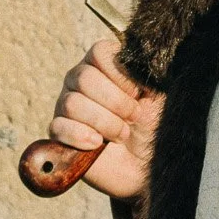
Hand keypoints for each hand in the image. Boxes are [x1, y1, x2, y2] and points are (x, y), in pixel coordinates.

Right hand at [50, 39, 162, 200]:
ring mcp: (67, 105)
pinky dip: (81, 136)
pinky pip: (58, 127)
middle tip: (134, 117)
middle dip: (116, 102)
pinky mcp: (60, 132)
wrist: (148, 165)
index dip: (121, 76)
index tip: (139, 94)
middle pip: (84, 78)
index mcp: (104, 64)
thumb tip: (143, 55)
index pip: (99, 53)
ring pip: (73, 103)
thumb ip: (149, 72)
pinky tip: (98, 144)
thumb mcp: (160, 95)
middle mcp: (81, 80)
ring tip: (122, 135)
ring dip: (105, 123)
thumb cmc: (155, 126)